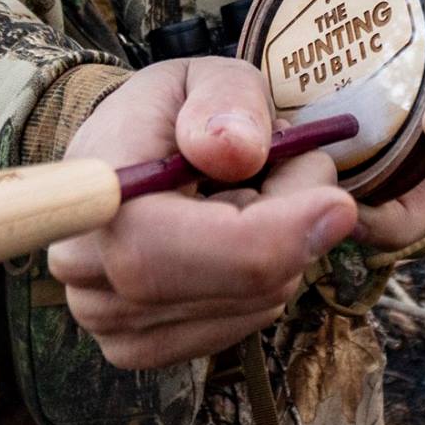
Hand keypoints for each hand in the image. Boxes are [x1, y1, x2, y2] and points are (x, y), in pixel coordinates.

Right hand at [47, 57, 357, 370]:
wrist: (122, 157)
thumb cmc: (167, 113)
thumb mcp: (201, 76)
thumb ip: (226, 100)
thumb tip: (239, 151)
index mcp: (93, 195)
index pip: (169, 248)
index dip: (264, 237)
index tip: (338, 204)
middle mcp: (87, 271)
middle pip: (236, 280)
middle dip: (294, 222)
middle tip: (292, 163)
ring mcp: (109, 322)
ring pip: (255, 303)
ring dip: (283, 248)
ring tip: (250, 195)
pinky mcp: (141, 348)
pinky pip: (246, 322)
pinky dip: (263, 279)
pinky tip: (236, 239)